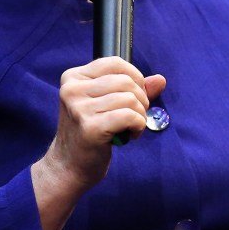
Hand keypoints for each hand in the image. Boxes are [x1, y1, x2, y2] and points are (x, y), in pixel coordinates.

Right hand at [42, 56, 166, 189]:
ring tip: (130, 128)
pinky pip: (129, 116)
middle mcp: (72, 89)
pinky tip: (130, 135)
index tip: (135, 96)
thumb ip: (134, 89)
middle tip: (134, 117)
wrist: (69, 166)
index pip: (116, 63)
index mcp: (73, 77)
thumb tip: (160, 79)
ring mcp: (79, 108)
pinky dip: (138, 126)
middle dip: (140, 100)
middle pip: (126, 81)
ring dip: (139, 115)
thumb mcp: (108, 104)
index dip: (135, 78)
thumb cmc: (90, 132)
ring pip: (130, 98)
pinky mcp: (90, 127)